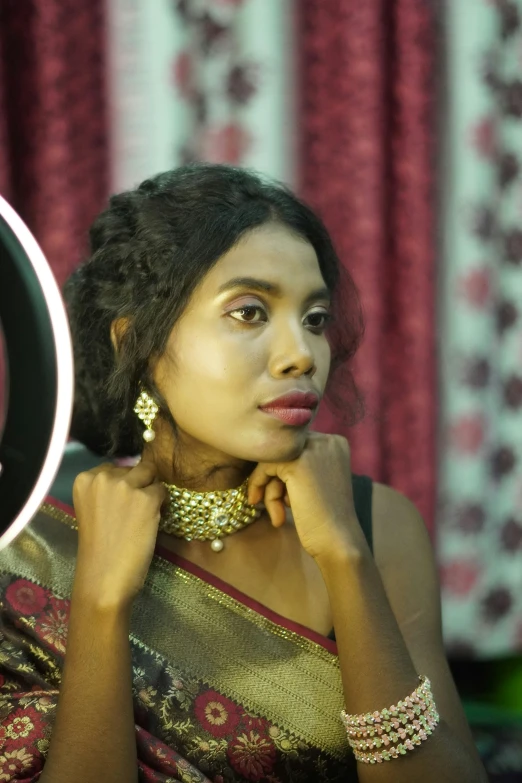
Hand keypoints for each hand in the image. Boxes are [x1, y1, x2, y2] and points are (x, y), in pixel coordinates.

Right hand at [72, 461, 166, 611]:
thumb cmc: (97, 548)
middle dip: (139, 484)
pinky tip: (152, 521)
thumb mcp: (93, 509)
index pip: (114, 467)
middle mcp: (104, 477)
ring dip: (152, 491)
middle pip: (134, 468)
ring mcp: (126, 486)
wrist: (103, 577)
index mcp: (84, 479)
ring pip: (150, 474)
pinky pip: (162, 491)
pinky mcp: (147, 499)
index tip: (121, 503)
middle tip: (136, 510)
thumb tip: (136, 475)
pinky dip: (162, 505)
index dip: (123, 483)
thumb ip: (108, 490)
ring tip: (146, 513)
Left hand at [247, 433, 367, 561]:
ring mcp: (312, 449)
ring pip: (271, 459)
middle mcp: (327, 440)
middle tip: (277, 506)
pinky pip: (265, 467)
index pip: (294, 447)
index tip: (284, 498)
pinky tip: (276, 514)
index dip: (285, 473)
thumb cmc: (326, 518)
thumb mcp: (318, 481)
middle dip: (275, 480)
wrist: (339, 542)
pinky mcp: (297, 463)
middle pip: (282, 451)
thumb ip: (300, 464)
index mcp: (335, 443)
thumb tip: (264, 454)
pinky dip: (262, 488)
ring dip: (270, 489)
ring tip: (278, 514)